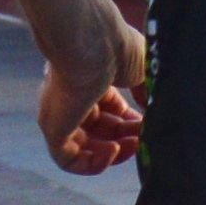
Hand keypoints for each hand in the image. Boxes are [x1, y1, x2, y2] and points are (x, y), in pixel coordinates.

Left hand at [37, 19, 148, 175]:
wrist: (93, 40)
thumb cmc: (116, 47)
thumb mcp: (141, 69)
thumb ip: (145, 91)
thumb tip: (153, 109)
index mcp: (89, 81)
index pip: (107, 112)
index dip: (128, 123)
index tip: (148, 123)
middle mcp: (71, 98)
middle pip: (98, 132)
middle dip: (125, 138)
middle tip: (144, 137)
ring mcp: (60, 115)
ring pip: (83, 149)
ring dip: (112, 154)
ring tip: (132, 145)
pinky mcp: (52, 128)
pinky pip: (67, 161)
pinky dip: (92, 164)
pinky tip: (113, 150)